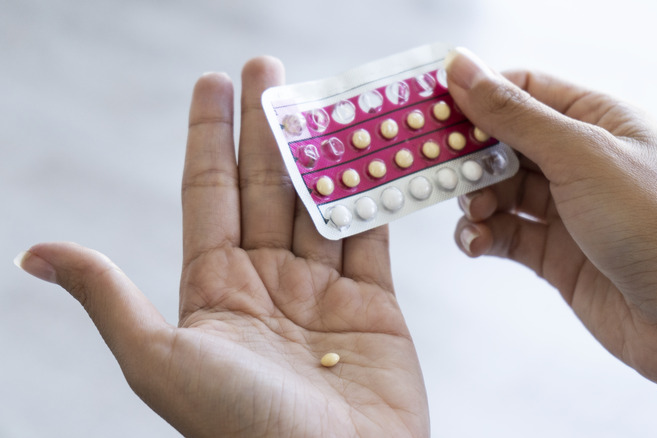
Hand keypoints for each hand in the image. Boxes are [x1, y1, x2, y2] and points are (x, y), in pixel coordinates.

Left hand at [15, 58, 428, 437]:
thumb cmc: (243, 431)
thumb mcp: (161, 362)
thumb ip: (111, 298)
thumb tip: (37, 252)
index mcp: (216, 289)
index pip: (211, 193)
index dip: (210, 136)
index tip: (215, 81)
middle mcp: (269, 282)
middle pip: (268, 186)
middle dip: (268, 126)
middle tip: (270, 68)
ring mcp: (323, 291)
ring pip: (321, 202)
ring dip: (324, 151)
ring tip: (326, 97)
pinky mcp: (376, 304)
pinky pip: (372, 235)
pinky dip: (374, 194)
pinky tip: (372, 155)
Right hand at [445, 48, 656, 435]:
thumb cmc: (656, 226)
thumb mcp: (581, 156)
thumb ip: (515, 115)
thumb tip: (462, 69)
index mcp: (598, 121)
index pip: (525, 91)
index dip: (478, 96)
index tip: (434, 109)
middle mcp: (580, 161)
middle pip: (504, 142)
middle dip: (469, 155)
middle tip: (436, 167)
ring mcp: (566, 209)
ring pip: (497, 190)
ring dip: (474, 199)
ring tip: (473, 212)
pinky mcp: (553, 253)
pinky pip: (503, 233)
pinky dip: (481, 235)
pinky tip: (475, 242)